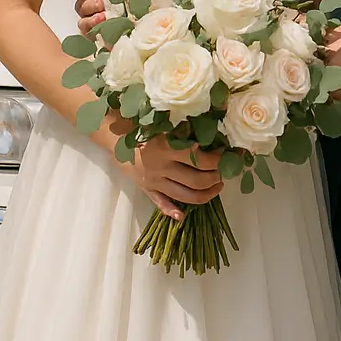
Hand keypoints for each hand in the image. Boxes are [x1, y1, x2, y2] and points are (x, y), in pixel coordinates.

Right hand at [87, 123, 223, 220]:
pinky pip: (161, 204)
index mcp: (168, 148)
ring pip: (185, 196)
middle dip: (215, 178)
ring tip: (216, 187)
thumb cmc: (143, 126)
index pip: (200, 159)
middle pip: (197, 180)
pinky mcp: (147, 190)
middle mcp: (163, 167)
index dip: (217, 160)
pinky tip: (183, 216)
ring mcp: (155, 181)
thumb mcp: (164, 124)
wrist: (115, 138)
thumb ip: (185, 129)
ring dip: (206, 195)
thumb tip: (211, 132)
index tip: (225, 155)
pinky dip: (172, 211)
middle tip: (223, 173)